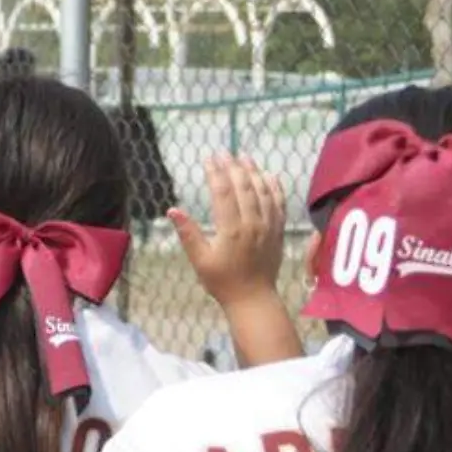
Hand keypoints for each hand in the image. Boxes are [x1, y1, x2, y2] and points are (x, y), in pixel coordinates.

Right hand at [169, 153, 286, 305]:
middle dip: (233, 167)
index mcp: (231, 230)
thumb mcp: (199, 260)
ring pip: (262, 192)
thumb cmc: (222, 282)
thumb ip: (188, 233)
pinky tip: (269, 175)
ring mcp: (268, 226)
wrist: (253, 299)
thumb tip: (172, 210)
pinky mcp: (278, 231)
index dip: (215, 173)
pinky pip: (279, 203)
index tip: (208, 159)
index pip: (222, 193)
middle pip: (243, 187)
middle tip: (224, 152)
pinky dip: (275, 187)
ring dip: (253, 172)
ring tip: (245, 157)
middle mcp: (252, 223)